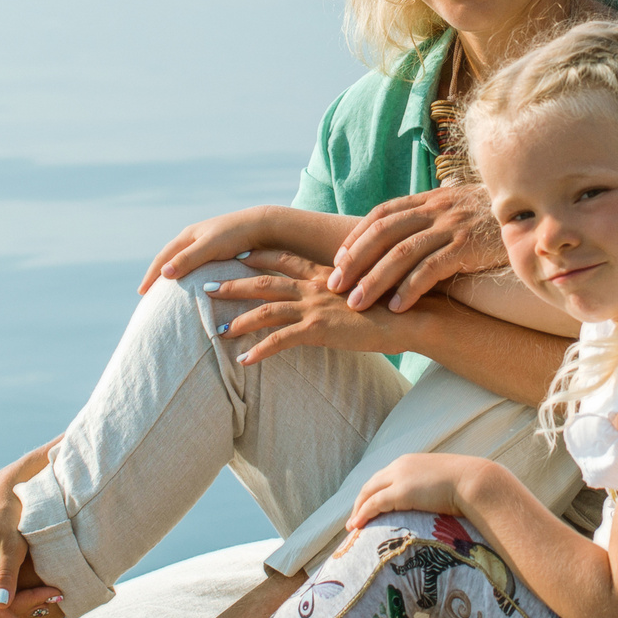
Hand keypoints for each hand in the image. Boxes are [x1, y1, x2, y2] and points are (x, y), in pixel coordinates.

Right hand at [139, 206, 282, 295]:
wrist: (265, 226)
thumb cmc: (237, 235)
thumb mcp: (210, 247)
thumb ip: (188, 258)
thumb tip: (164, 273)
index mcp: (188, 235)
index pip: (162, 258)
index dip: (151, 276)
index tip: (142, 293)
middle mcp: (195, 238)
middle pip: (170, 258)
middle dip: (158, 275)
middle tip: (148, 295)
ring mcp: (207, 243)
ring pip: (183, 261)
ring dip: (173, 275)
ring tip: (167, 291)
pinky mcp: (220, 250)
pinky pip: (197, 265)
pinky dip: (189, 276)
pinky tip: (193, 285)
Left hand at [211, 250, 429, 364]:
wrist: (410, 318)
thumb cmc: (393, 307)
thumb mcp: (363, 292)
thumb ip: (343, 292)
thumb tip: (335, 299)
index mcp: (325, 275)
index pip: (285, 260)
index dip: (259, 257)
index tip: (239, 256)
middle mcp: (316, 287)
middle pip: (264, 282)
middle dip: (233, 284)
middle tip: (207, 286)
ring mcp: (315, 307)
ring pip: (266, 311)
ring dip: (239, 320)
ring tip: (217, 329)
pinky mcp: (319, 330)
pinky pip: (280, 341)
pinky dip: (259, 351)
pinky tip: (243, 361)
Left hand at [327, 185, 502, 313]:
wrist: (540, 216)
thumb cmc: (497, 221)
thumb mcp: (462, 211)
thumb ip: (435, 220)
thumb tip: (404, 242)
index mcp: (431, 200)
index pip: (382, 214)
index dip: (356, 236)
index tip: (337, 261)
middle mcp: (437, 209)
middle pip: (383, 232)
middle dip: (355, 260)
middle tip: (334, 287)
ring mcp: (452, 226)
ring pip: (401, 252)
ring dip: (375, 280)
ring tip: (357, 304)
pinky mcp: (468, 246)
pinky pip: (431, 268)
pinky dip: (410, 288)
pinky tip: (397, 308)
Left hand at [347, 452, 499, 529]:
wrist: (476, 481)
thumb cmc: (469, 485)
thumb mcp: (445, 482)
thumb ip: (435, 487)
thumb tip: (440, 501)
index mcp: (411, 462)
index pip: (384, 476)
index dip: (374, 491)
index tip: (369, 505)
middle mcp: (401, 466)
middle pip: (371, 483)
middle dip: (361, 501)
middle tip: (355, 517)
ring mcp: (400, 477)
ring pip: (368, 493)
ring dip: (358, 509)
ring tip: (353, 526)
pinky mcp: (401, 492)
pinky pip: (374, 504)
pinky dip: (362, 514)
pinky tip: (357, 526)